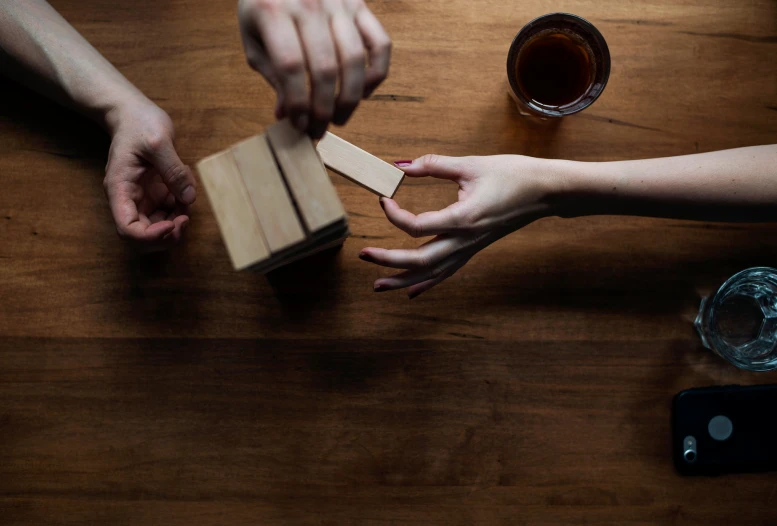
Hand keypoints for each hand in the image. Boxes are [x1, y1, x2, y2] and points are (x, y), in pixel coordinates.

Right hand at [103, 101, 195, 251]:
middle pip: (142, 236)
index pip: (128, 229)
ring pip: (157, 227)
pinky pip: (167, 212)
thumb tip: (188, 198)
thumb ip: (173, 170)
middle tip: (186, 219)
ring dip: (176, 223)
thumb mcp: (158, 141)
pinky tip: (186, 194)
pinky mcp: (154, 194)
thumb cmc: (138, 123)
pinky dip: (179, 211)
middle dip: (166, 235)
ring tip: (188, 203)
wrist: (132, 112)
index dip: (149, 237)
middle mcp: (129, 199)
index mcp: (120, 189)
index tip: (171, 225)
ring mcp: (142, 198)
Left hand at [238, 0, 390, 137]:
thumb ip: (272, 75)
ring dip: (349, 99)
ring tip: (339, 118)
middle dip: (323, 109)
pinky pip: (380, 44)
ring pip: (354, 60)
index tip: (299, 124)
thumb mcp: (254, 37)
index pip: (290, 67)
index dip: (297, 102)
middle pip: (324, 68)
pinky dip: (376, 74)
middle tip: (319, 130)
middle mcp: (310, 3)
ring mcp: (339, 3)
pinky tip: (363, 92)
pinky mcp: (360, 5)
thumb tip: (288, 115)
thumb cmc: (265, 5)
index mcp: (273, 10)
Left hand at [359, 155, 564, 297]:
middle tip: (363, 254)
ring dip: (403, 280)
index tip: (383, 198)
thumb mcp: (471, 164)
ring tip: (377, 286)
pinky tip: (411, 292)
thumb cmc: (513, 174)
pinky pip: (447, 272)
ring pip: (432, 273)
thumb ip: (433, 164)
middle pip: (420, 260)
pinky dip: (427, 283)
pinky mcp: (474, 249)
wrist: (546, 192)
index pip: (417, 227)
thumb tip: (400, 165)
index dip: (394, 214)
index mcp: (463, 218)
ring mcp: (470, 248)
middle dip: (389, 261)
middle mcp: (465, 240)